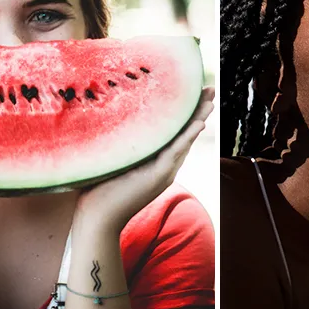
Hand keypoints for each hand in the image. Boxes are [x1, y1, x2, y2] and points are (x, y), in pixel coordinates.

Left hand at [73, 86, 214, 232]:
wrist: (97, 219)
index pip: (175, 133)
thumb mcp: (114, 159)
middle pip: (186, 133)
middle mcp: (165, 166)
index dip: (186, 113)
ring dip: (199, 118)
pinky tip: (199, 123)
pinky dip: (188, 136)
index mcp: (156, 161)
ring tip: (211, 101)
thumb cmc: (98, 190)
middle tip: (210, 89)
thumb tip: (109, 115)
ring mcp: (164, 172)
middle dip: (199, 110)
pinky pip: (176, 152)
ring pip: (186, 140)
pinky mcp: (158, 176)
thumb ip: (120, 143)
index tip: (194, 91)